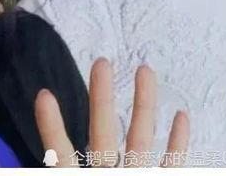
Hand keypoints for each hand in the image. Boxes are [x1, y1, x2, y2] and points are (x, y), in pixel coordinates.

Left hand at [35, 57, 189, 166]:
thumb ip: (59, 168)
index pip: (62, 153)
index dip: (52, 127)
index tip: (43, 94)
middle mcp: (107, 175)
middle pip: (104, 133)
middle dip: (102, 97)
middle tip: (101, 61)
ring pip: (141, 139)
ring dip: (145, 105)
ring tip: (145, 69)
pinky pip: (172, 165)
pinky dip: (179, 143)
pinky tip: (181, 115)